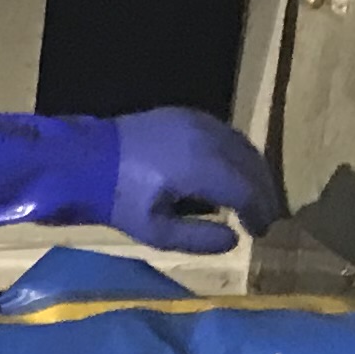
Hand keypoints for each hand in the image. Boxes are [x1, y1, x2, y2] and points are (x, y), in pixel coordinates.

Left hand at [108, 108, 285, 254]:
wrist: (87, 159)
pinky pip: (227, 134)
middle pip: (252, 166)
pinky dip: (239, 155)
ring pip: (243, 147)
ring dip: (255, 173)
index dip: (260, 212)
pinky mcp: (189, 114)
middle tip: (267, 218)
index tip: (263, 232)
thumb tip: (234, 239)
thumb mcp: (155, 232)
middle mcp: (207, 138)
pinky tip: (234, 173)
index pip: (246, 190)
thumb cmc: (120, 201)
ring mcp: (199, 121)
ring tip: (255, 199)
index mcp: (200, 167)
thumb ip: (198, 239)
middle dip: (264, 193)